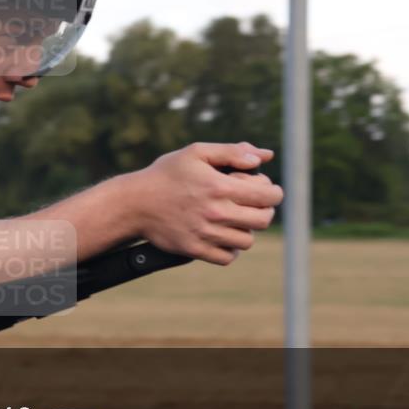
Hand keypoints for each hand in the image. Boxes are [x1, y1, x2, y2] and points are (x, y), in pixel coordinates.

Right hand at [127, 142, 283, 264]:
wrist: (134, 203)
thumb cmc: (166, 174)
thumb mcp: (196, 153)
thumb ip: (232, 152)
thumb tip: (263, 158)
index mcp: (219, 186)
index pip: (268, 195)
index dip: (273, 191)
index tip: (264, 188)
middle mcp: (216, 212)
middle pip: (263, 219)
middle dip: (264, 210)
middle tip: (253, 204)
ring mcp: (206, 234)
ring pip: (246, 240)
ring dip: (246, 230)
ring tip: (234, 219)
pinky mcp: (195, 250)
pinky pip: (227, 257)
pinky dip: (230, 249)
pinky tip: (223, 236)